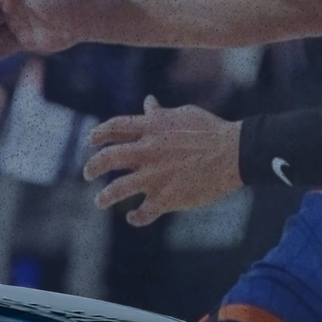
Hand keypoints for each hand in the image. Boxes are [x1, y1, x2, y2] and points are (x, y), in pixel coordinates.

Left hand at [83, 95, 241, 226]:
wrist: (233, 153)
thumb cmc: (211, 131)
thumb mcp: (183, 115)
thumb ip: (160, 114)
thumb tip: (148, 103)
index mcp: (152, 128)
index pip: (115, 127)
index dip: (98, 133)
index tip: (89, 140)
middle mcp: (148, 151)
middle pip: (108, 158)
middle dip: (93, 166)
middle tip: (87, 173)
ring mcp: (156, 175)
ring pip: (118, 189)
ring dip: (105, 196)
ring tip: (99, 201)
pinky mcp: (168, 197)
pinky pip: (144, 212)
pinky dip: (136, 217)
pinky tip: (133, 218)